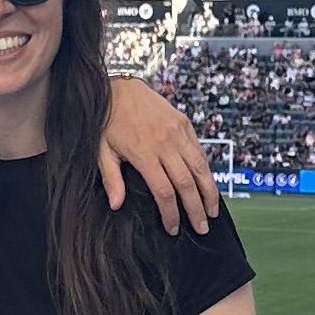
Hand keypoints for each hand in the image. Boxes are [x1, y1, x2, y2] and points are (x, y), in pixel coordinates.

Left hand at [96, 74, 219, 234]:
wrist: (118, 86)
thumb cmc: (106, 120)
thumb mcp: (102, 150)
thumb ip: (111, 178)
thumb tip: (116, 205)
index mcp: (144, 153)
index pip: (164, 191)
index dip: (171, 214)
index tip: (173, 228)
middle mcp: (165, 143)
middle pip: (187, 183)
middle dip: (196, 209)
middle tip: (202, 228)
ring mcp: (178, 132)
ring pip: (200, 167)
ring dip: (209, 192)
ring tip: (212, 211)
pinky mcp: (184, 123)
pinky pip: (199, 151)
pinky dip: (206, 170)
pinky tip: (208, 185)